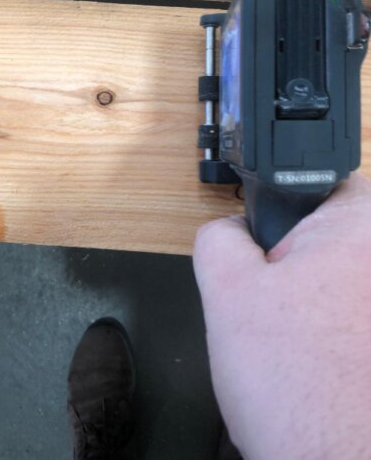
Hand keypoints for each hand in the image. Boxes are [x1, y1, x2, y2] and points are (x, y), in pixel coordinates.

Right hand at [194, 173, 370, 459]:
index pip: (313, 186)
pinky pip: (349, 318)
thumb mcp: (228, 294)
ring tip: (295, 342)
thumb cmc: (305, 391)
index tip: (266, 247)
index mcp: (359, 228)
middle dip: (290, 266)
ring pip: (334, 283)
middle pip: (324, 238)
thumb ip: (218, 240)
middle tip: (275, 305)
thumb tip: (225, 227)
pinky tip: (315, 362)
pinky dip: (331, 331)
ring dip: (308, 303)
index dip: (278, 217)